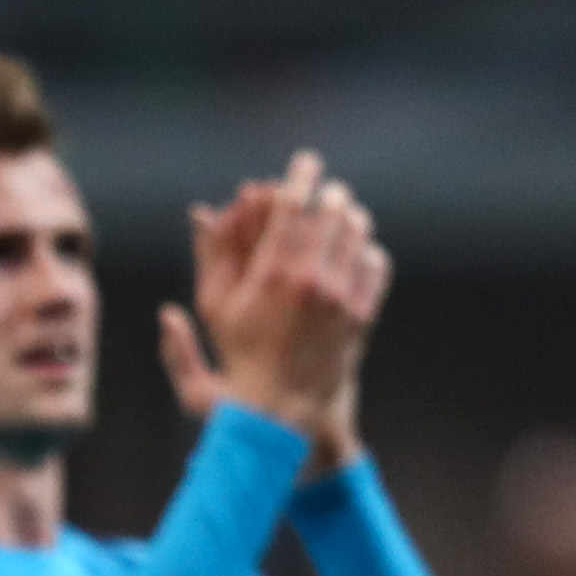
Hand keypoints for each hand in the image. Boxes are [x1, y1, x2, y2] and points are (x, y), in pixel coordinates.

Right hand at [159, 151, 389, 475]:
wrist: (283, 416)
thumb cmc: (237, 365)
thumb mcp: (211, 312)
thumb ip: (206, 260)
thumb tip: (199, 214)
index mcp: (270, 276)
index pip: (291, 207)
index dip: (299, 176)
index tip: (305, 160)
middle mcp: (311, 281)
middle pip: (331, 211)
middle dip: (328, 193)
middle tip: (325, 189)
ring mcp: (342, 297)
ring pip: (357, 233)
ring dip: (349, 218)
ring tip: (341, 216)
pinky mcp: (362, 314)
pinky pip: (375, 263)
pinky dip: (367, 251)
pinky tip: (355, 253)